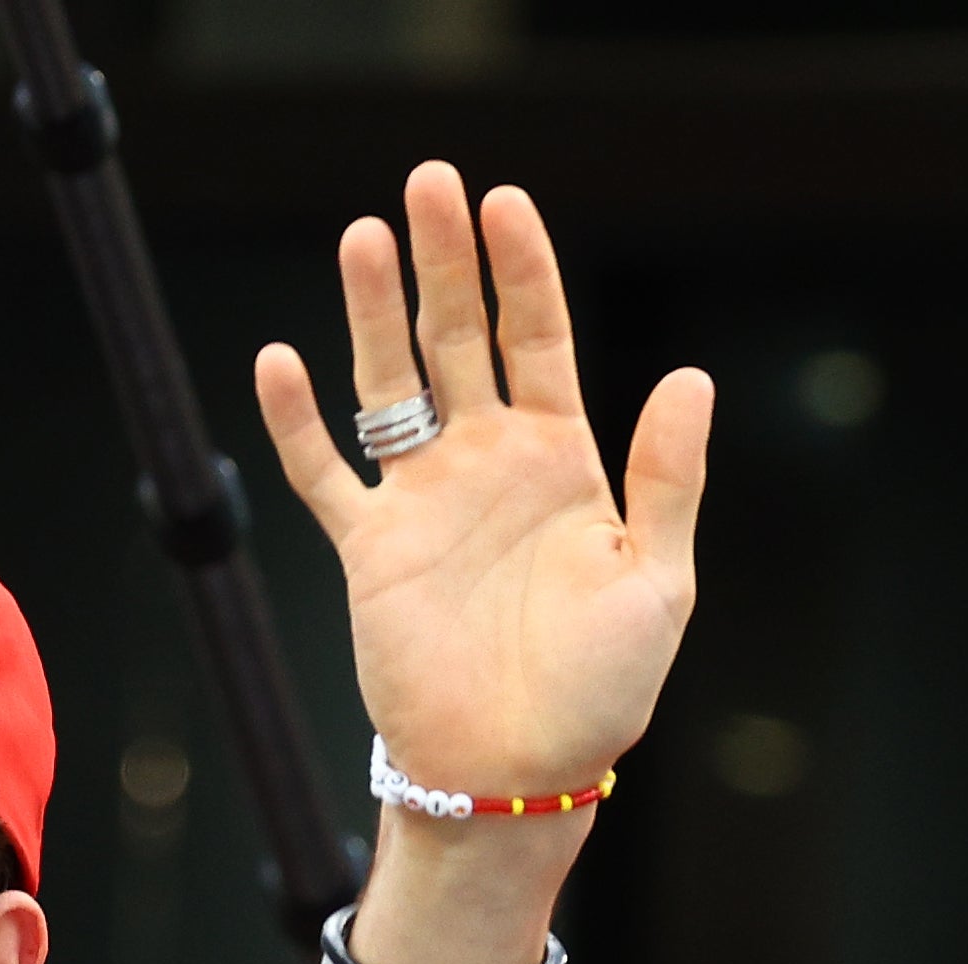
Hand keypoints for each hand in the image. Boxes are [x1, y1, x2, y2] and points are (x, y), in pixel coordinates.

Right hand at [250, 167, 710, 814]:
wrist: (513, 775)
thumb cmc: (597, 692)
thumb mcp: (657, 582)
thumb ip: (666, 480)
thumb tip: (690, 378)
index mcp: (563, 461)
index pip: (539, 336)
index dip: (523, 268)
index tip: (504, 202)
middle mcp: (489, 465)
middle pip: (460, 337)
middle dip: (444, 260)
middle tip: (427, 183)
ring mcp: (425, 502)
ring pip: (391, 382)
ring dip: (374, 311)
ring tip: (363, 237)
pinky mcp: (370, 550)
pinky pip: (326, 473)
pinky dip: (297, 422)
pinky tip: (277, 361)